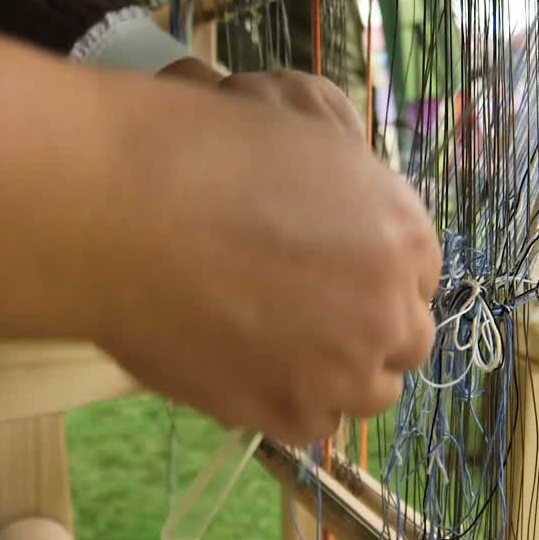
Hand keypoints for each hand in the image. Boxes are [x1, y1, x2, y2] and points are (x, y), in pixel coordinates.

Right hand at [0, 15, 435, 444]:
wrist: (118, 208)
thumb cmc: (198, 142)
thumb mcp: (293, 113)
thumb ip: (337, 155)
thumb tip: (332, 171)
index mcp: (404, 230)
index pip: (420, 273)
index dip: (377, 272)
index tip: (338, 273)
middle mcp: (389, 306)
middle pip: (406, 337)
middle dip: (368, 325)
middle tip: (311, 312)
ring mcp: (342, 368)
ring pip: (369, 391)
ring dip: (338, 372)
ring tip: (282, 349)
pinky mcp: (286, 413)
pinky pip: (313, 426)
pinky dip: (290, 403)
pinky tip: (251, 371)